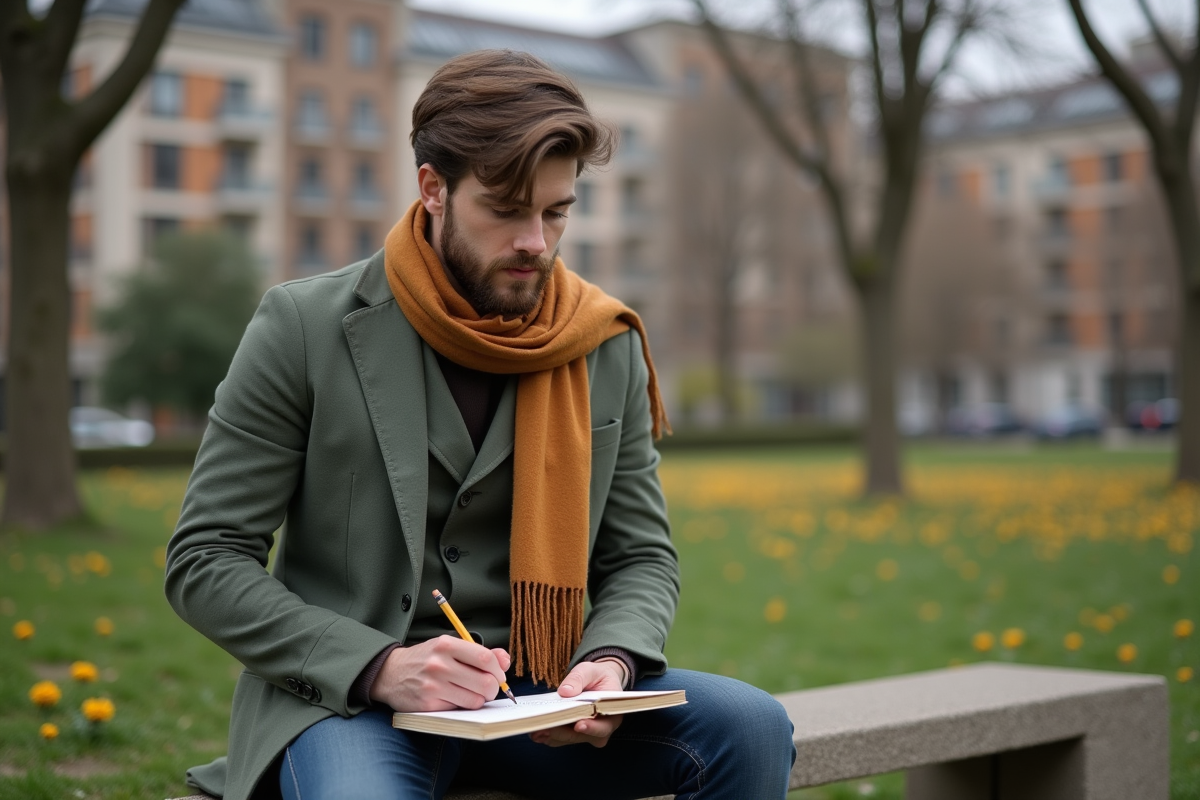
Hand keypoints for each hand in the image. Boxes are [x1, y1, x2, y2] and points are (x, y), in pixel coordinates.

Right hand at [369, 636, 510, 711]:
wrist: (391, 673)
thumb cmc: (425, 659)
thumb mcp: (449, 647)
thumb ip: (479, 653)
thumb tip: (505, 661)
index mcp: (446, 645)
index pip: (485, 658)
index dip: (498, 670)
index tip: (499, 675)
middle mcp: (439, 664)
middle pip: (485, 682)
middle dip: (493, 688)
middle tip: (489, 688)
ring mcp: (433, 686)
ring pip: (475, 699)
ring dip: (479, 699)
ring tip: (471, 693)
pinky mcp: (428, 704)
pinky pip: (459, 709)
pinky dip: (463, 706)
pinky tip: (454, 698)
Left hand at [529, 659, 626, 747]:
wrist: (598, 682)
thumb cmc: (597, 676)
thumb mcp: (590, 670)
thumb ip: (579, 678)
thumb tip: (565, 691)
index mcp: (612, 714)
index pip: (604, 726)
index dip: (592, 728)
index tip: (579, 725)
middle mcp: (601, 728)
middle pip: (582, 736)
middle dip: (563, 732)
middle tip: (545, 726)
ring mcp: (586, 733)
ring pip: (569, 739)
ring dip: (552, 735)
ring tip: (536, 729)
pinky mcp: (574, 734)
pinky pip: (561, 738)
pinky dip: (548, 735)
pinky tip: (536, 730)